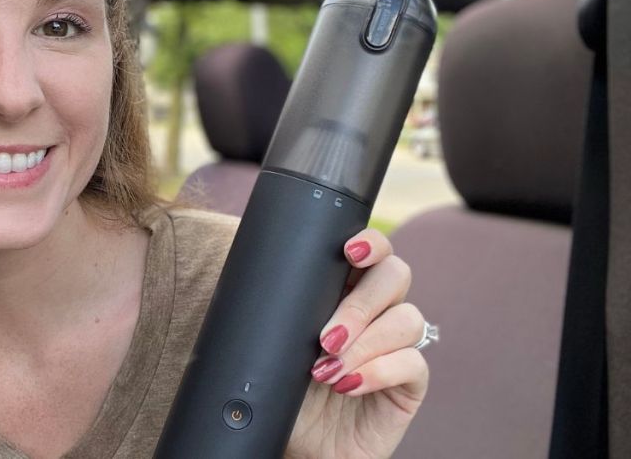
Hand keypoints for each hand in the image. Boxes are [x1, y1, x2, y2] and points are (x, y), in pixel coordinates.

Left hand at [285, 228, 428, 458]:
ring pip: (407, 318)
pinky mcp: (411, 383)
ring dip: (365, 343)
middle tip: (326, 337)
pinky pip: (413, 362)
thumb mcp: (275, 348)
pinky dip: (378, 371)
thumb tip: (268, 282)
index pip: (373, 253)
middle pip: (395, 276)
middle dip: (360, 303)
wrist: (300, 446)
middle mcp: (378, 312)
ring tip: (326, 371)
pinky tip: (348, 385)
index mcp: (346, 292)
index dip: (371, 243)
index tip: (349, 251)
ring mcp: (398, 346)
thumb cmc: (285, 392)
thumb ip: (280, 313)